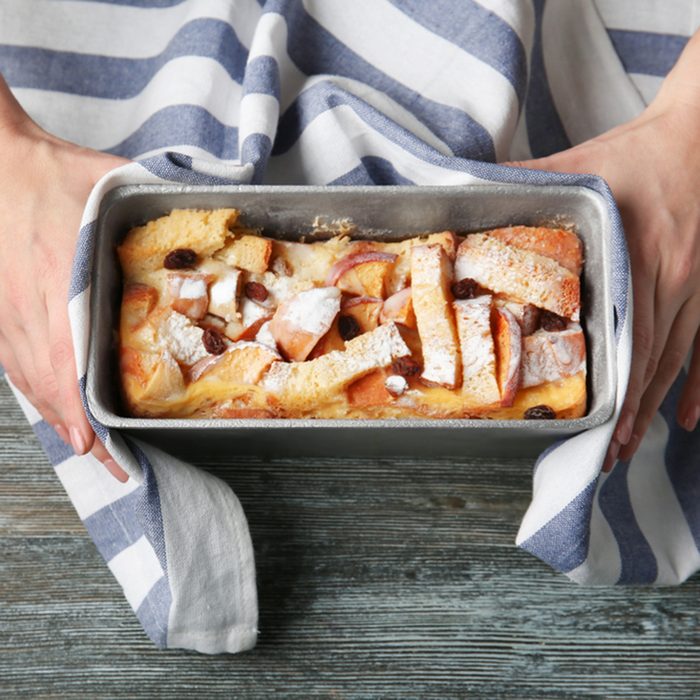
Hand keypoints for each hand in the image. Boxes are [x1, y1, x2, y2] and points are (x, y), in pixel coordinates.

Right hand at [0, 75, 129, 480]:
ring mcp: (5, 317)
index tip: (102, 451)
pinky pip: (14, 365)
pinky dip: (36, 393)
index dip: (84, 417)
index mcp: (61, 290)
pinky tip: (53, 408)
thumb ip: (157, 209)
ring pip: (31, 384)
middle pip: (52, 391)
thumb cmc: (51, 175)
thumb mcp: (110, 188)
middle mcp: (28, 316)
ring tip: (88, 450)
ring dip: (60, 420)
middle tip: (111, 466)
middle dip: (81, 435)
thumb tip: (210, 213)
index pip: (69, 371)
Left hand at [506, 33, 699, 469]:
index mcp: (635, 257)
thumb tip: (472, 188)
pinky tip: (692, 415)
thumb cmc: (641, 149)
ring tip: (633, 448)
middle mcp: (669, 281)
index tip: (593, 425)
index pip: (623, 336)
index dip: (612, 387)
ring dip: (654, 407)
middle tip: (605, 457)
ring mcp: (695, 286)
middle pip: (647, 361)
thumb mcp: (580, 163)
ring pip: (675, 360)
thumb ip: (526, 179)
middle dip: (627, 414)